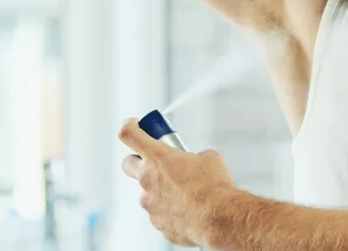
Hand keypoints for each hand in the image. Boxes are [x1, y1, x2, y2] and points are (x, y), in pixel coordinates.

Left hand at [118, 119, 236, 246]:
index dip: (130, 126)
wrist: (219, 218)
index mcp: (157, 157)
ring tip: (183, 193)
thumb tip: (197, 162)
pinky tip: (187, 210)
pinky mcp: (157, 223)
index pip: (129, 134)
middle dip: (139, 161)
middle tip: (156, 163)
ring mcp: (149, 203)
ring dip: (159, 190)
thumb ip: (195, 156)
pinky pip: (158, 213)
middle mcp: (147, 180)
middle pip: (128, 164)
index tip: (133, 125)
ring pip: (146, 192)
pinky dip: (169, 210)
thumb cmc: (214, 188)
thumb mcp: (209, 159)